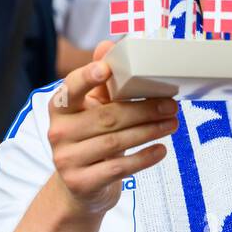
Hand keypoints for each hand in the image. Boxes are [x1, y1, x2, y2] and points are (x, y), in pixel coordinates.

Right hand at [47, 40, 178, 217]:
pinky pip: (119, 167)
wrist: (79, 186)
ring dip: (149, 131)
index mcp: (60, 107)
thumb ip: (101, 80)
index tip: (106, 69)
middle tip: (170, 105)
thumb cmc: (90, 138)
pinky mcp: (81, 182)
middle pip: (106, 117)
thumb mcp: (92, 108)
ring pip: (116, 142)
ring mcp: (67, 160)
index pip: (70, 89)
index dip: (87, 78)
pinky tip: (161, 149)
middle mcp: (58, 132)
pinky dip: (144, 157)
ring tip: (172, 123)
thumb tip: (108, 45)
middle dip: (143, 109)